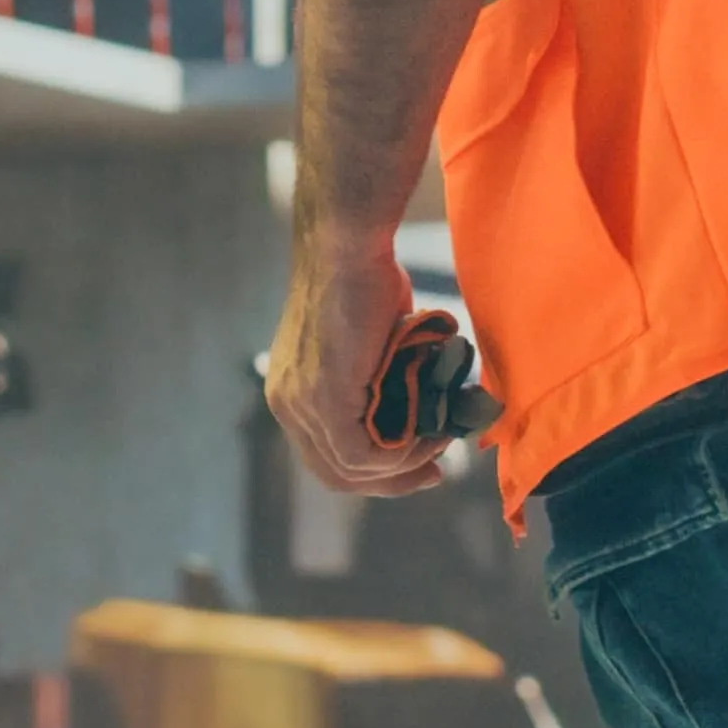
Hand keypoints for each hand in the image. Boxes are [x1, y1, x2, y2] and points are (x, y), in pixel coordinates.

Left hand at [259, 225, 459, 501]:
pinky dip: (403, 453)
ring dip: (404, 465)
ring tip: (441, 441)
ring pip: (352, 468)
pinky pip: (363, 453)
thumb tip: (414, 403)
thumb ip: (378, 377)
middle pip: (335, 474)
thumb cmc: (364, 277)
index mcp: (289, 392)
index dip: (374, 473)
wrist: (348, 244)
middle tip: (434, 472)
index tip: (419, 464)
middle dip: (390, 482)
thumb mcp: (368, 340)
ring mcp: (301, 403)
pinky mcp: (324, 398)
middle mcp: (286, 403)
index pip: (326, 459)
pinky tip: (430, 434)